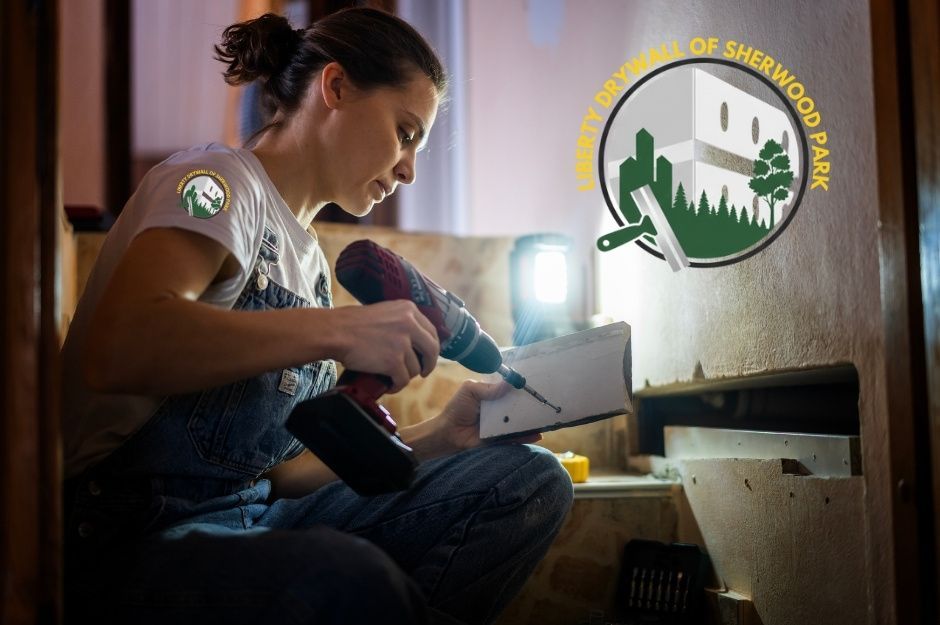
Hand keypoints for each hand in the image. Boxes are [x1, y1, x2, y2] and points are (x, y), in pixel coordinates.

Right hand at [329, 301, 439, 392]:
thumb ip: (403, 321)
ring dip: (406, 375)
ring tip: (394, 377)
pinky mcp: (393, 361)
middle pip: (431, 350)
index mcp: (409, 310)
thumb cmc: (354, 323)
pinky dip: (397, 386)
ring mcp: (403, 343)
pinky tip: (390, 386)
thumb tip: (416, 340)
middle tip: (422, 372)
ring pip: (415, 368)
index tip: (427, 356)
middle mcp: (410, 324)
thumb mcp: (385, 312)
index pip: (431, 331)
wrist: (336, 332)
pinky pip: (403, 380)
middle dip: (428, 364)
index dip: (431, 347)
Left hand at [422, 380, 542, 453]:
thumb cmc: (456, 409)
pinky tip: (538, 434)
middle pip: (519, 405)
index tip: (537, 381)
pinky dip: (527, 436)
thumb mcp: (470, 390)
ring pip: (520, 421)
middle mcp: (500, 408)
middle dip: (532, 402)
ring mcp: (501, 424)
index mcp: (493, 394)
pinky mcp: (501, 438)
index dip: (522, 385)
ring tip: (546, 417)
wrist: (448, 433)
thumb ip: (488, 388)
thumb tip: (510, 383)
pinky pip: (516, 437)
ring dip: (532, 419)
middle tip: (547, 400)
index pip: (510, 388)